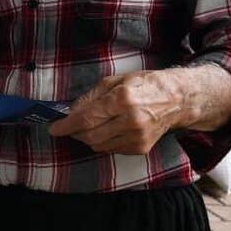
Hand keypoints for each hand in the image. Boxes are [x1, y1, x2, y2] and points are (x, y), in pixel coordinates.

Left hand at [49, 71, 183, 154]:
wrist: (177, 100)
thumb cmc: (145, 85)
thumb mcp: (115, 81)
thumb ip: (90, 97)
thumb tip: (70, 112)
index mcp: (123, 100)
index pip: (86, 119)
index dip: (66, 126)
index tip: (53, 128)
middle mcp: (131, 121)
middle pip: (89, 135)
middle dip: (75, 132)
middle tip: (70, 125)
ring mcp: (137, 137)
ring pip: (98, 145)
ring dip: (88, 137)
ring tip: (92, 124)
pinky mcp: (140, 148)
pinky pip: (111, 149)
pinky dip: (103, 141)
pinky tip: (109, 129)